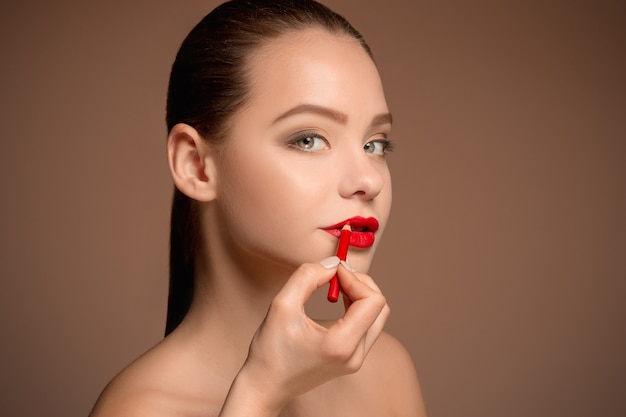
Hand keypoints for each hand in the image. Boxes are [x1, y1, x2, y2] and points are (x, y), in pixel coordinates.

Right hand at [219, 257, 389, 415]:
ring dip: (359, 294)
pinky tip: (335, 299)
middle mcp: (355, 355)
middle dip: (360, 283)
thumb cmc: (270, 352)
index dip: (355, 278)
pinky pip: (365, 325)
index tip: (333, 270)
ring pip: (376, 316)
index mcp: (342, 345)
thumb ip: (307, 277)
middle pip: (380, 307)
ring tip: (334, 284)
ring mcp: (355, 360)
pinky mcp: (351, 359)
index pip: (372, 301)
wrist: (264, 387)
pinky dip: (355, 306)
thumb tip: (331, 264)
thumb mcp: (282, 306)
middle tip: (335, 273)